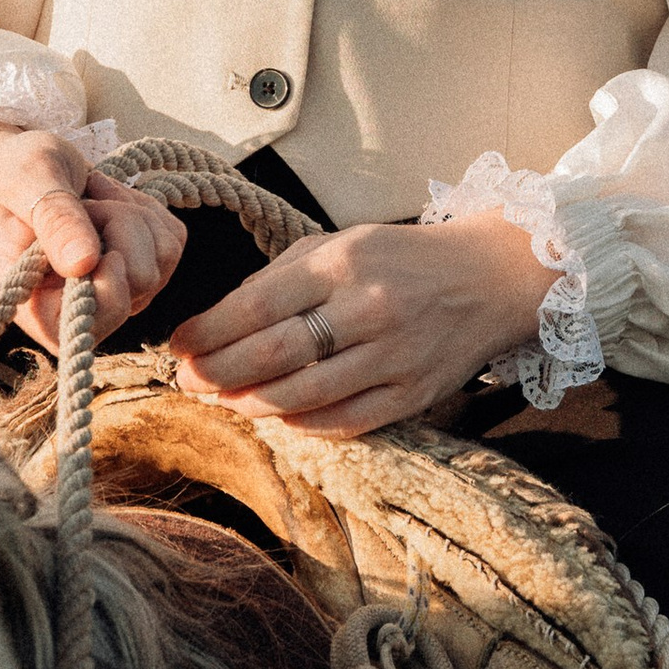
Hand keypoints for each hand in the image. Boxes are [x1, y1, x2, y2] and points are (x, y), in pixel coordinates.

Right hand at [0, 125, 185, 352]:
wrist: (25, 164)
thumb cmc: (11, 173)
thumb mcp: (24, 183)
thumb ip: (54, 220)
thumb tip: (83, 264)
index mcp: (36, 304)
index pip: (91, 326)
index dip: (110, 286)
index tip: (95, 245)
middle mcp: (82, 306)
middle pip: (142, 281)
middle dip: (119, 225)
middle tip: (82, 202)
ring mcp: (117, 289)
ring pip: (162, 257)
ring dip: (132, 212)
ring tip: (90, 198)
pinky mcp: (145, 265)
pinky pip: (172, 240)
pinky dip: (148, 209)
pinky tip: (110, 199)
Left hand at [170, 213, 549, 437]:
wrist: (490, 278)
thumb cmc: (402, 260)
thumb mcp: (341, 244)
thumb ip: (282, 277)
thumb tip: (219, 320)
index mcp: (343, 263)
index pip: (256, 305)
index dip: (207, 331)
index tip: (178, 344)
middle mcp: (367, 309)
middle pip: (271, 356)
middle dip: (217, 373)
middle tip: (189, 381)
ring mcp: (394, 357)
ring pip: (302, 396)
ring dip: (250, 404)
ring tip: (225, 400)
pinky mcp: (414, 395)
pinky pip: (344, 423)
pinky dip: (302, 424)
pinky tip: (278, 416)